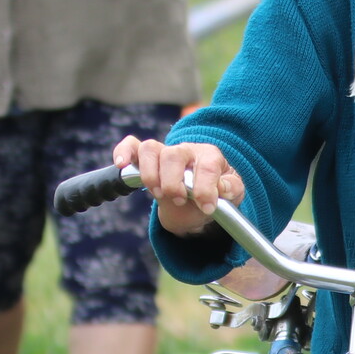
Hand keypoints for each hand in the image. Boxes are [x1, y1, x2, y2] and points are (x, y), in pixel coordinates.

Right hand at [113, 135, 244, 237]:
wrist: (200, 202)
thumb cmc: (217, 193)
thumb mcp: (232, 193)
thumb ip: (231, 189)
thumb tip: (222, 189)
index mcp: (210, 156)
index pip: (207, 165)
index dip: (206, 187)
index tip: (207, 207)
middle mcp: (186, 150)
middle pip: (173, 155)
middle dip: (174, 182)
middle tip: (180, 200)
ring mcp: (165, 153)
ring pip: (151, 149)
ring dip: (151, 174)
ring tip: (159, 194)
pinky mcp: (147, 161)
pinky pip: (132, 146)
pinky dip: (124, 152)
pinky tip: (122, 165)